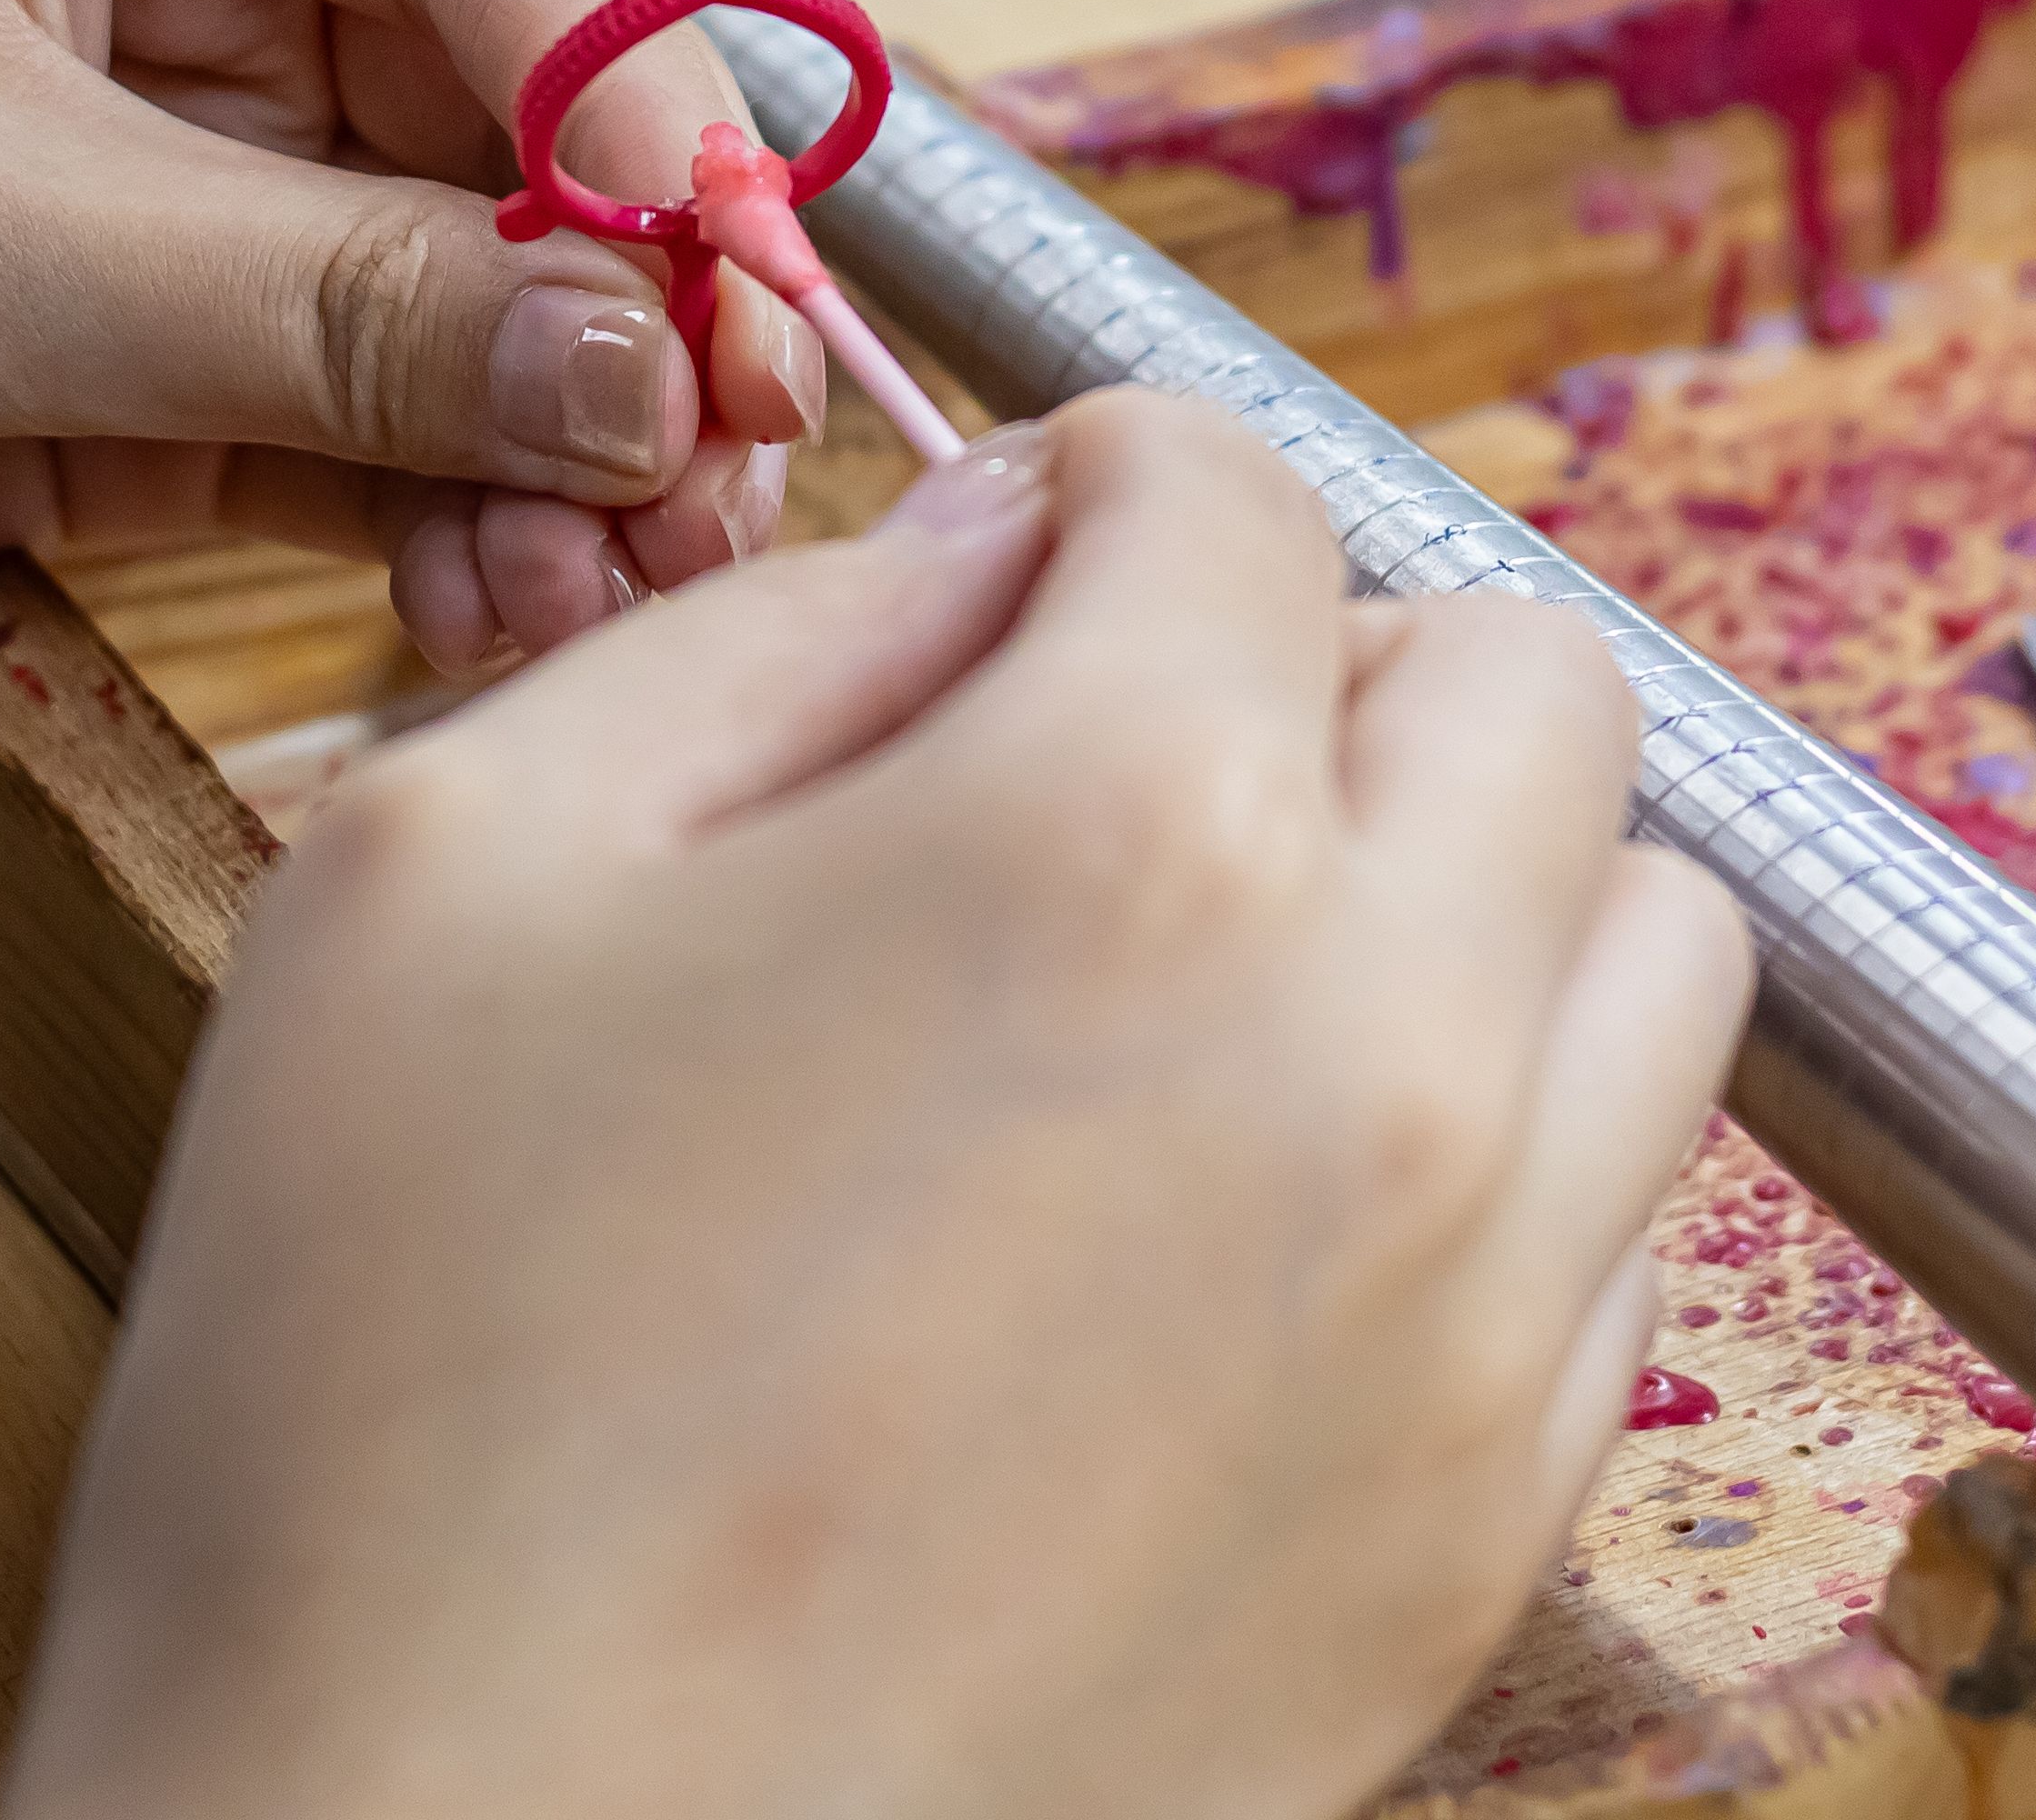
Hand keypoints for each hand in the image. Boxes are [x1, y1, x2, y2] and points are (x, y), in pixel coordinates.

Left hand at [0, 0, 822, 913]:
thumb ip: (333, 309)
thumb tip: (667, 370)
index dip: (660, 124)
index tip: (761, 331)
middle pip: (517, 99)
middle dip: (633, 307)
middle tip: (726, 505)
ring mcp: (138, 125)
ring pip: (461, 271)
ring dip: (554, 436)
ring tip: (603, 602)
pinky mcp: (100, 320)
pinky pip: (351, 400)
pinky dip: (440, 505)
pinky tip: (493, 611)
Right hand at [3, 393, 1751, 1819]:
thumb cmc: (388, 1420)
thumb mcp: (448, 874)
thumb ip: (770, 632)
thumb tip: (995, 554)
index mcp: (1125, 833)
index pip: (1239, 491)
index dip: (1094, 489)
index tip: (1008, 568)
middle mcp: (1380, 1052)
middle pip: (1531, 684)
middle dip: (1326, 664)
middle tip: (1114, 762)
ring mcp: (1475, 1322)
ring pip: (1648, 950)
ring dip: (1468, 896)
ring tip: (1217, 987)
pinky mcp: (1485, 1544)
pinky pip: (1615, 1234)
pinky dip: (1484, 1158)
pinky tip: (1236, 1224)